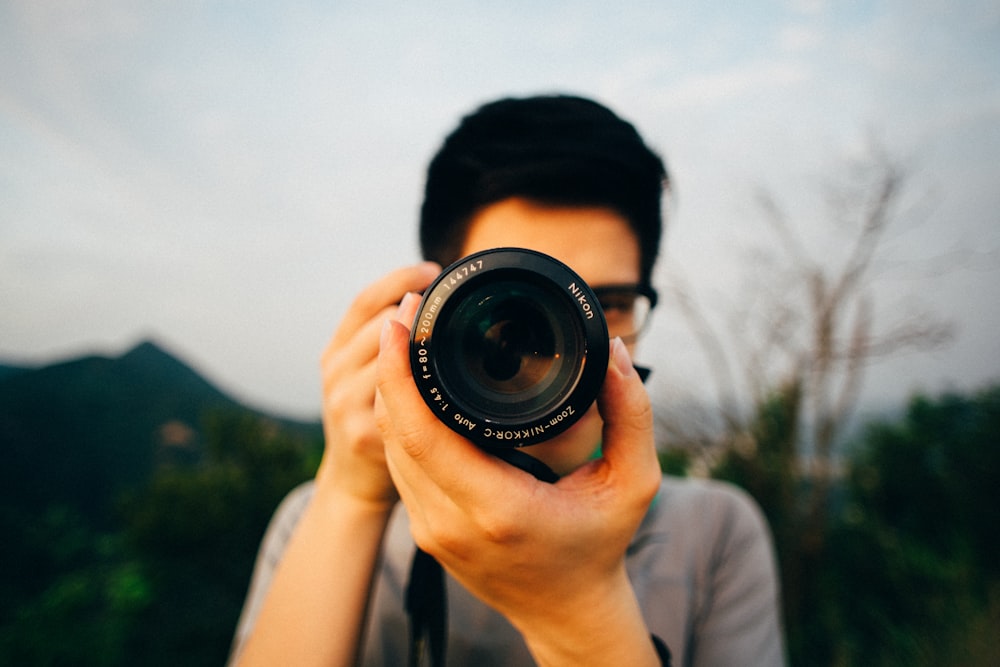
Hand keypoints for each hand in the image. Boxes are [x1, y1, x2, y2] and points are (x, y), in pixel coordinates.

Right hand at [315, 262, 439, 509]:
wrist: (353, 485)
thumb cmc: (373, 420)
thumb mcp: (367, 375)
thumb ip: (388, 343)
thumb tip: (428, 299)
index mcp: (337, 350)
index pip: (365, 300)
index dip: (399, 278)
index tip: (433, 268)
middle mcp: (335, 371)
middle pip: (379, 323)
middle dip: (416, 309)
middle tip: (453, 301)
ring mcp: (344, 402)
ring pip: (388, 360)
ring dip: (421, 346)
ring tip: (454, 340)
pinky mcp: (363, 434)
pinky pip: (397, 403)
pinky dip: (422, 388)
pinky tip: (446, 384)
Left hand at [375, 313, 661, 664]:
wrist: (568, 610)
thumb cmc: (599, 544)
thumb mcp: (634, 481)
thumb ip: (632, 414)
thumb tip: (613, 352)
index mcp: (498, 507)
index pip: (422, 432)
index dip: (399, 374)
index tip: (400, 323)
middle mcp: (451, 521)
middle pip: (394, 433)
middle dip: (389, 368)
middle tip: (404, 316)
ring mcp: (431, 530)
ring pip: (389, 449)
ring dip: (390, 393)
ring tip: (404, 342)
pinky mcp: (425, 531)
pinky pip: (398, 466)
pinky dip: (398, 424)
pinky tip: (409, 390)